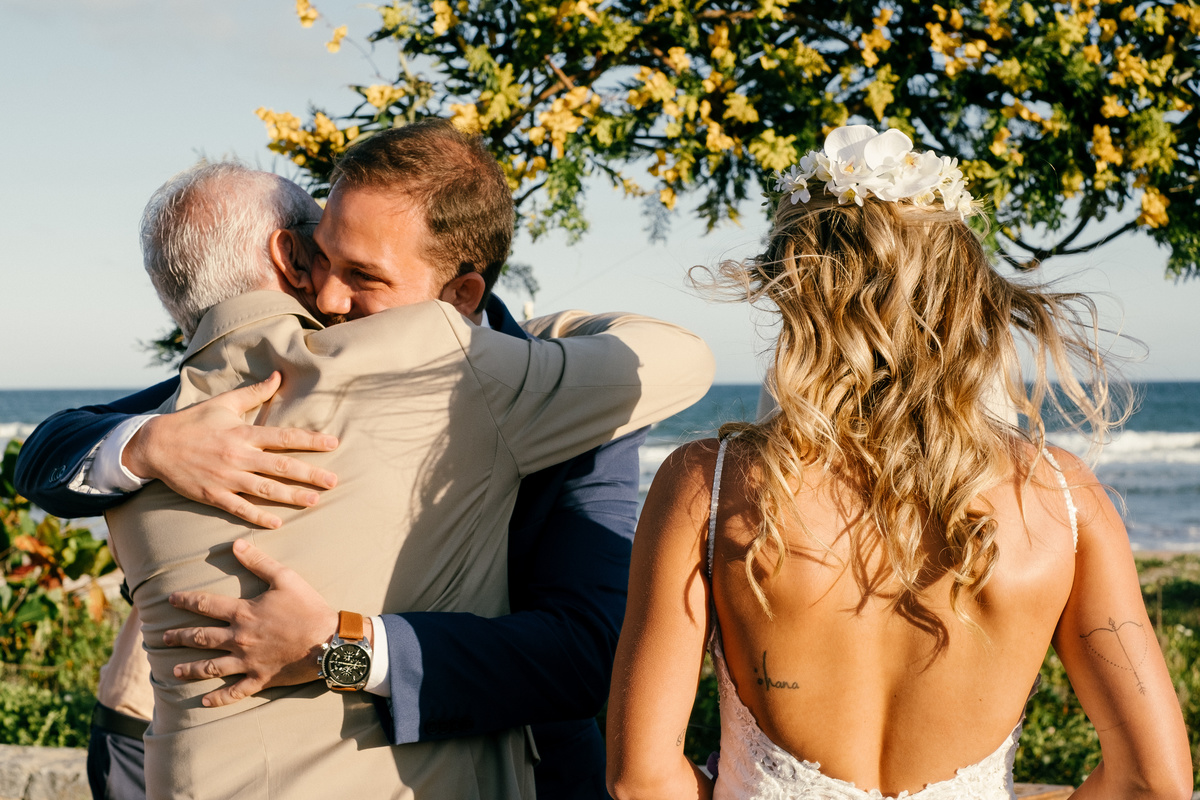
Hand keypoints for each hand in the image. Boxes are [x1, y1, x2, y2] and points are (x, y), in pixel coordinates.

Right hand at [124, 372, 338, 528]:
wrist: (154, 445)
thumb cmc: (192, 422)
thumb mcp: (223, 403)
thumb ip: (254, 393)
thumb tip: (278, 375)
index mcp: (242, 433)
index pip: (284, 437)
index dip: (310, 440)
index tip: (333, 444)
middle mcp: (238, 456)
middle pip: (281, 466)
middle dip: (309, 474)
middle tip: (334, 480)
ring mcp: (225, 478)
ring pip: (265, 490)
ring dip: (291, 496)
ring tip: (314, 501)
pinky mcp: (213, 495)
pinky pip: (239, 508)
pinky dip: (258, 516)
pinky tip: (277, 522)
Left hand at [163, 539, 338, 707]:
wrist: (329, 642)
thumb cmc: (308, 608)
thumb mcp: (286, 578)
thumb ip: (259, 562)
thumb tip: (236, 545)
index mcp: (243, 613)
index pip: (206, 604)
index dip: (186, 600)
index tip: (170, 599)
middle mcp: (239, 638)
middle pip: (200, 638)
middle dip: (179, 637)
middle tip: (163, 638)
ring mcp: (248, 662)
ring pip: (210, 667)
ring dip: (190, 669)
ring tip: (174, 670)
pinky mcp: (260, 679)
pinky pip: (234, 692)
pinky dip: (218, 699)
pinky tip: (204, 702)